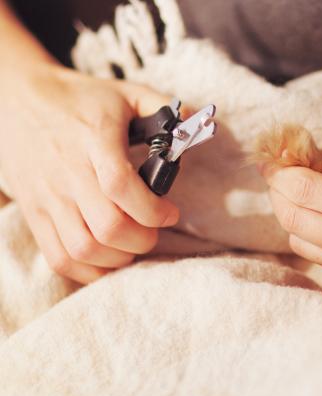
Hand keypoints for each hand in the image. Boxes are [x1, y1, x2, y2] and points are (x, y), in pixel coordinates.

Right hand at [0, 66, 179, 283]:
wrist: (16, 101)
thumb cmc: (81, 100)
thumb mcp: (125, 92)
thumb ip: (163, 106)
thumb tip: (198, 123)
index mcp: (95, 140)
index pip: (121, 186)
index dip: (153, 210)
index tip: (171, 212)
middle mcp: (68, 172)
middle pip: (107, 227)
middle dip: (143, 239)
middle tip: (155, 231)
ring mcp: (48, 197)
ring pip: (84, 249)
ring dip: (119, 257)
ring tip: (134, 244)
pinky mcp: (34, 214)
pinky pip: (59, 258)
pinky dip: (90, 271)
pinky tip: (110, 259)